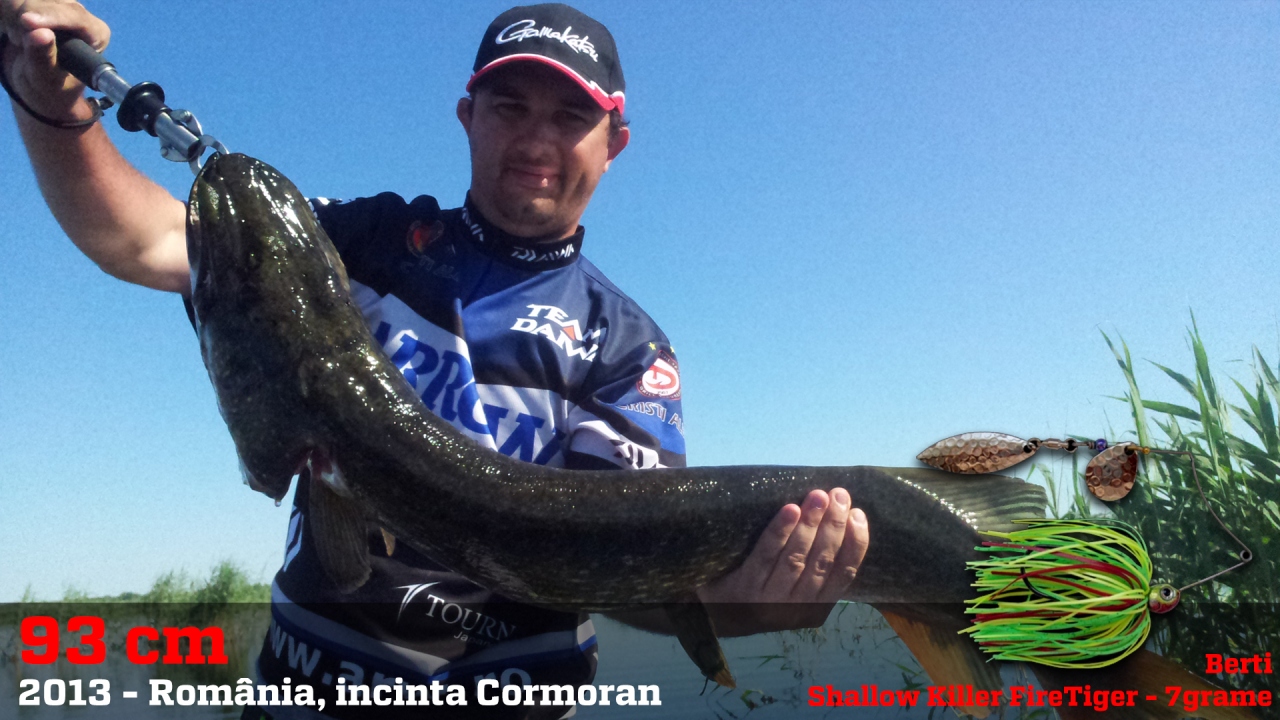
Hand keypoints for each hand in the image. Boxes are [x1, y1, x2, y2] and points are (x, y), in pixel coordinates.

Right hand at [1, 0, 110, 119]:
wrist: (35, 83)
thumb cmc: (49, 85)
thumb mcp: (46, 79)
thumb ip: (44, 58)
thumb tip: (40, 34)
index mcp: (96, 34)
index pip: (75, 16)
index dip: (51, 15)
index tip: (27, 22)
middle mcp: (78, 14)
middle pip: (46, 2)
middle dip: (24, 19)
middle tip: (20, 42)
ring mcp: (57, 4)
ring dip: (12, 16)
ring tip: (19, 40)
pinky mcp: (39, 2)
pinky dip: (6, 13)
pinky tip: (13, 28)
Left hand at [697, 488, 869, 634]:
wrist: (707, 615)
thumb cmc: (756, 593)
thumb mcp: (789, 592)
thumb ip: (812, 569)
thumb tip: (836, 519)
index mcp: (813, 609)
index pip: (843, 576)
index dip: (855, 545)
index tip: (859, 515)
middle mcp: (794, 608)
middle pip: (821, 563)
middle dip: (834, 526)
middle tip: (839, 495)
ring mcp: (768, 600)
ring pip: (796, 558)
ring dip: (811, 524)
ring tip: (819, 496)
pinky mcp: (743, 589)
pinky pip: (765, 556)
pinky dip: (780, 531)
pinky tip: (790, 510)